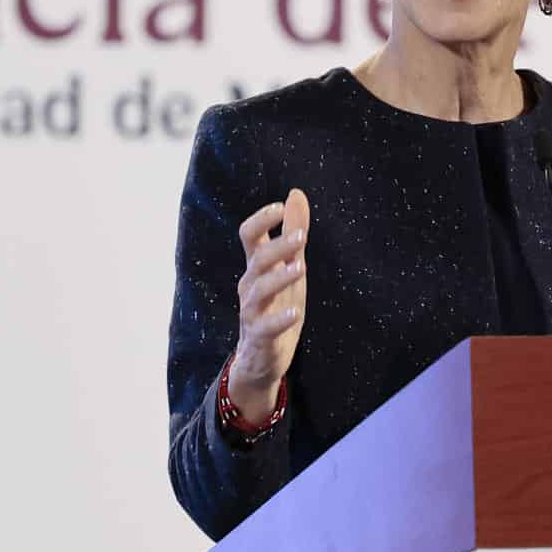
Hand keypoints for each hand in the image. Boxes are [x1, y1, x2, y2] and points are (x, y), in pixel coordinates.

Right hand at [226, 188, 310, 421]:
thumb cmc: (276, 305)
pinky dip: (279, 319)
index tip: (279, 207)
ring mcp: (252, 311)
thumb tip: (296, 194)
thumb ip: (292, 231)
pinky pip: (266, 326)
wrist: (261, 358)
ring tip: (301, 267)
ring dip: (279, 277)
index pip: (249, 235)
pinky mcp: (260, 337)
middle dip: (278, 246)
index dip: (260, 219)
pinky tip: (295, 313)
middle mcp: (250, 285)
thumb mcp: (289, 265)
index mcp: (256, 266)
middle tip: (302, 236)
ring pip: (259, 290)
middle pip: (257, 259)